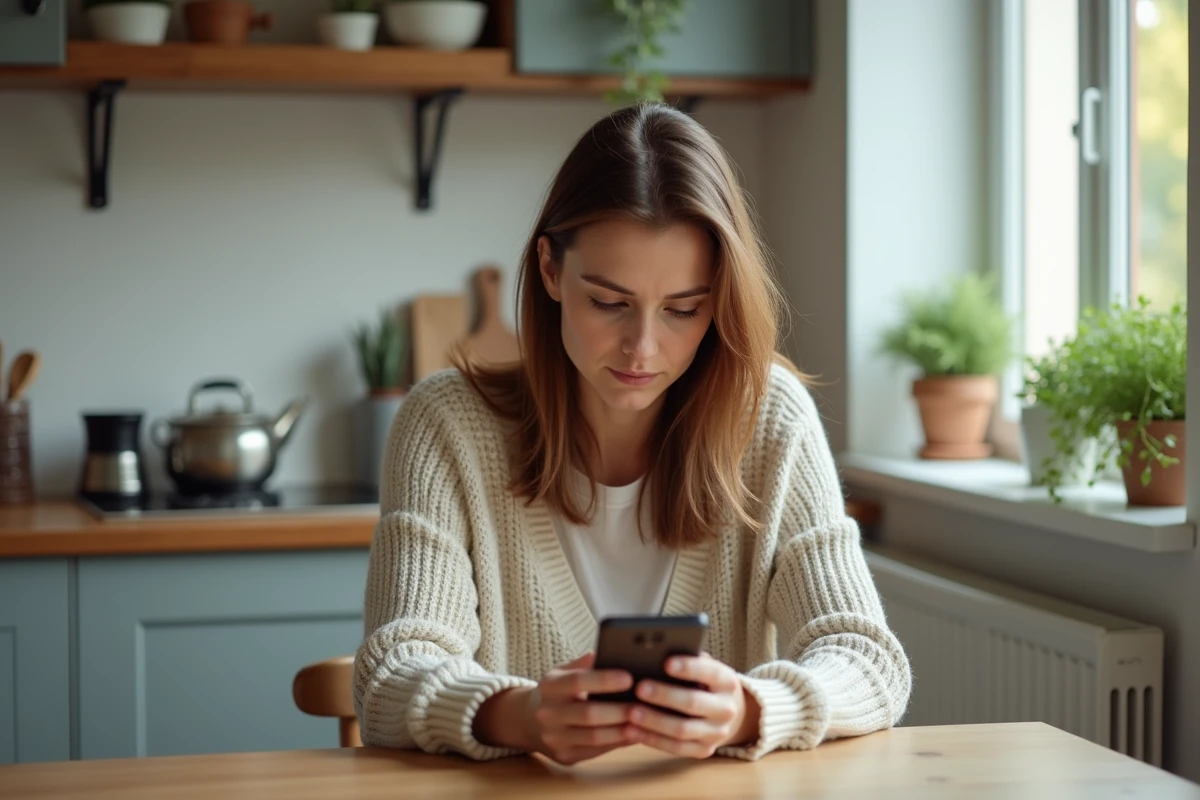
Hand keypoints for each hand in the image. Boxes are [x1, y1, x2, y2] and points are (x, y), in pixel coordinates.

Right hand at [520, 652, 638, 765]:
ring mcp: (555, 738)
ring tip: (645, 723)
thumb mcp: (562, 672)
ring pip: (593, 737)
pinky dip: (617, 744)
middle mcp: (548, 714)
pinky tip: (634, 735)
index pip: (577, 681)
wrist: (528, 721)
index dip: (604, 680)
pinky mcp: (564, 756)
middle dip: (618, 710)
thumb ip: (583, 664)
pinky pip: (595, 752)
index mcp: (550, 687)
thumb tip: (607, 652)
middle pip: (587, 714)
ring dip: (621, 731)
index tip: (629, 677)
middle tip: (644, 705)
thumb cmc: (556, 692)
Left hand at [626, 652, 759, 758]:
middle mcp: (726, 709)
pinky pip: (675, 748)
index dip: (688, 668)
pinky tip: (631, 730)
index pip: (710, 672)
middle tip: (639, 688)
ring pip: (682, 729)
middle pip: (693, 702)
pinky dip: (651, 739)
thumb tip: (655, 653)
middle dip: (664, 695)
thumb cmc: (704, 682)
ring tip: (630, 711)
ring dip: (654, 721)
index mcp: (727, 682)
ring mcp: (717, 733)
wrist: (725, 713)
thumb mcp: (703, 667)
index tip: (666, 662)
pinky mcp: (704, 750)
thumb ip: (686, 660)